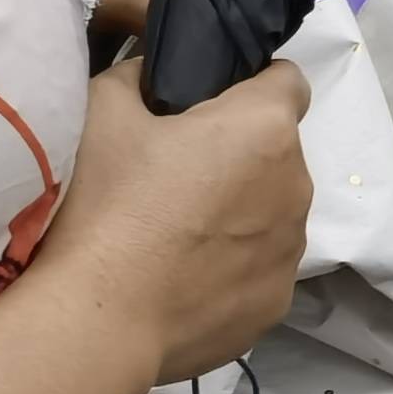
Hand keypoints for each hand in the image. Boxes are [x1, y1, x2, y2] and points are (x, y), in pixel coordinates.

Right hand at [47, 60, 315, 380]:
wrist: (96, 320)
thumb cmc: (104, 204)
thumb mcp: (102, 108)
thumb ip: (139, 75)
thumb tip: (155, 73)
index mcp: (265, 127)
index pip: (286, 80)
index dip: (251, 85)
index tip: (209, 105)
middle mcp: (296, 185)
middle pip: (276, 152)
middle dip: (238, 155)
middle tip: (173, 177)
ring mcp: (290, 251)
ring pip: (271, 213)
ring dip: (239, 214)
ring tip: (173, 237)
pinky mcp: (274, 305)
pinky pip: (259, 270)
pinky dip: (231, 270)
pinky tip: (180, 282)